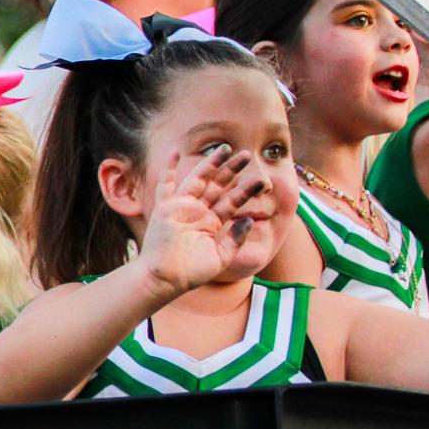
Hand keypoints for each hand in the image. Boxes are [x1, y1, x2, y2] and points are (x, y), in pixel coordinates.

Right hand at [135, 149, 267, 297]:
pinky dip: (169, 169)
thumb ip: (235, 239)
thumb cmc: (192, 273)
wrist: (165, 280)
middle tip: (246, 154)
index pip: (232, 201)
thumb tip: (249, 220)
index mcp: (212, 222)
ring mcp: (181, 207)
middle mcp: (198, 211)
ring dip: (211, 164)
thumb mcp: (221, 257)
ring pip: (198, 179)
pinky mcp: (165, 208)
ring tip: (226, 149)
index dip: (247, 190)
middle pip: (217, 185)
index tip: (262, 180)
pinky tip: (175, 152)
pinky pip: (165, 185)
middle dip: (231, 170)